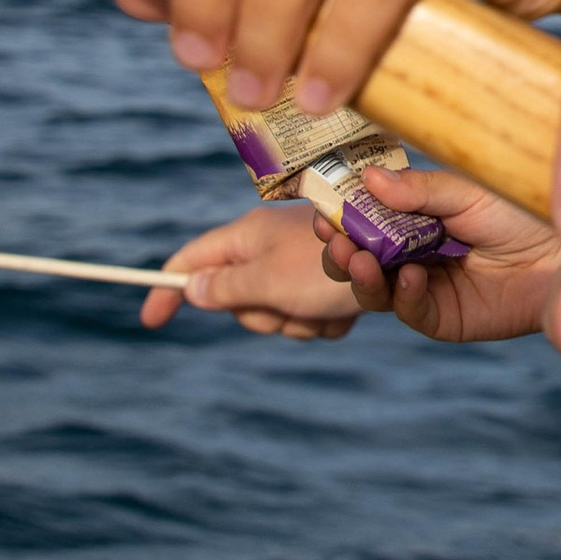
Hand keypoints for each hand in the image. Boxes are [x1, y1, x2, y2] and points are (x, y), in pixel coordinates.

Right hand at [141, 203, 363, 341]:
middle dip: (263, 316)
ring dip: (302, 322)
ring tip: (327, 303)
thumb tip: (190, 288)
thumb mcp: (268, 280)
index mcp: (250, 236)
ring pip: (280, 317)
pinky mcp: (332, 286)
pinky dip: (329, 322)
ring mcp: (304, 268)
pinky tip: (349, 309)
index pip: (193, 260)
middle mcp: (274, 249)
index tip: (150, 322)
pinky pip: (314, 321)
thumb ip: (226, 287)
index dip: (168, 289)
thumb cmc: (331, 266)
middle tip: (287, 303)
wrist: (410, 259)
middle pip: (239, 301)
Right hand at [316, 164, 560, 345]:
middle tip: (333, 237)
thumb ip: (420, 191)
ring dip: (361, 275)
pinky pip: (411, 312)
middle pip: (358, 258)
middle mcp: (412, 254)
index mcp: (413, 219)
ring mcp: (426, 288)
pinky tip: (411, 276)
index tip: (321, 207)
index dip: (340, 215)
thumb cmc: (524, 211)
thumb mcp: (468, 193)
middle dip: (340, 250)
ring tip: (360, 258)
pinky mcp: (445, 318)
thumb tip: (366, 179)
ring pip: (375, 290)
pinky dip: (405, 295)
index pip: (363, 220)